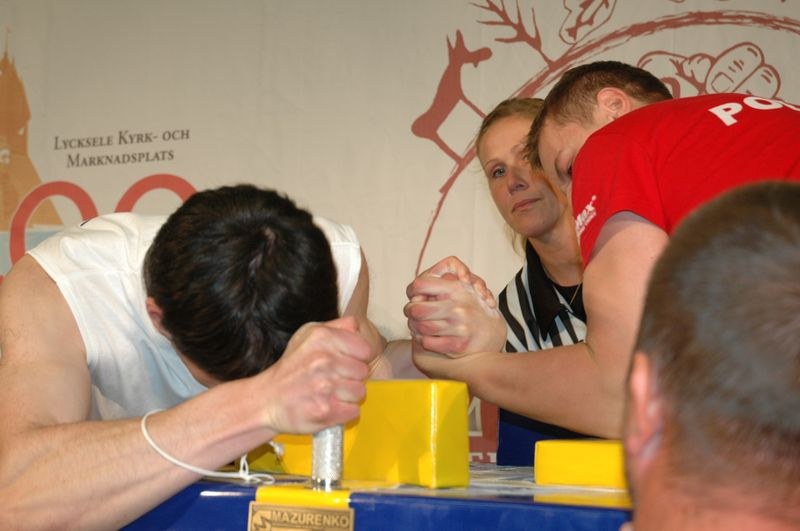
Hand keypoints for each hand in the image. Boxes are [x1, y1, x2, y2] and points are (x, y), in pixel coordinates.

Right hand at [256, 316, 370, 433]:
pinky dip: (343, 412)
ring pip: (360, 392)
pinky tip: (328, 406)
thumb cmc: (292, 367)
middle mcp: (324, 360)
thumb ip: (337, 327)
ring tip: (329, 393)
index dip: (357, 357)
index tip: (343, 362)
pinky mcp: (325, 411)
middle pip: (363, 372)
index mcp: (323, 338)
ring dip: (348, 395)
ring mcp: (324, 386)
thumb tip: (356, 326)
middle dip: (351, 377)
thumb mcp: (308, 335)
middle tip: (332, 379)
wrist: (267, 399)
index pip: (365, 349)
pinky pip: (353, 411)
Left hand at [404, 256, 505, 355]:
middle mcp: (458, 308)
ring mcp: (459, 327)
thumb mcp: (463, 289)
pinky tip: (425, 338)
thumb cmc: (473, 309)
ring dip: (414, 327)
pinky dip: (422, 340)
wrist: (493, 334)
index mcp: (457, 289)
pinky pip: (427, 342)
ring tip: (416, 326)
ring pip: (420, 327)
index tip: (414, 296)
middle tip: (411, 313)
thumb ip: (443, 285)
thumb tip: (417, 294)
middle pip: (416, 309)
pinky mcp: (458, 345)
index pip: (421, 284)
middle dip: (410, 311)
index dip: (413, 290)